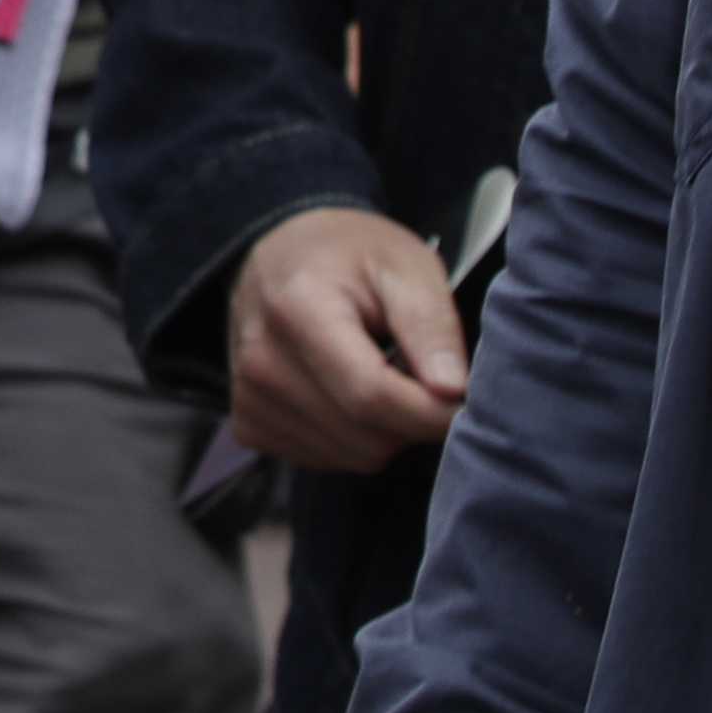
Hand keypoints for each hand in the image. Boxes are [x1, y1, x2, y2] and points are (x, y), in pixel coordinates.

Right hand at [224, 205, 469, 471]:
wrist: (280, 252)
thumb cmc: (348, 254)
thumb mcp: (403, 263)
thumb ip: (431, 322)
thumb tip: (451, 389)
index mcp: (298, 310)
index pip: (372, 396)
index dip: (432, 411)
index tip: (462, 398)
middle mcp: (262, 361)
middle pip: (366, 436)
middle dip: (412, 418)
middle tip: (417, 372)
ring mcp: (249, 397)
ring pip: (353, 456)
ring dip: (385, 431)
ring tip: (380, 374)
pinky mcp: (249, 423)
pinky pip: (327, 460)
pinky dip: (354, 439)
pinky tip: (348, 393)